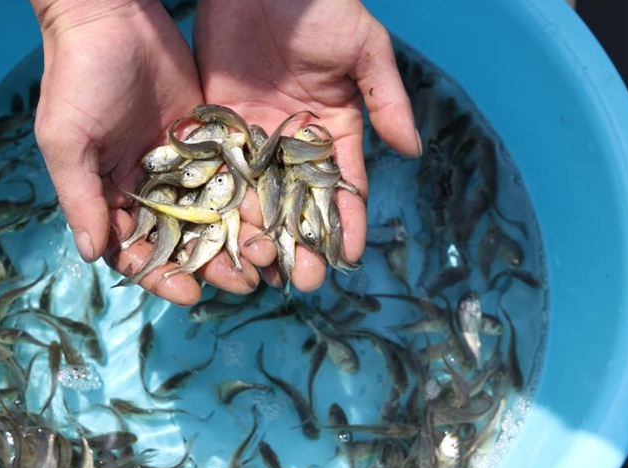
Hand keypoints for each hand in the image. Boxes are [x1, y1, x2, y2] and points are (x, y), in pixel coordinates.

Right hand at [31, 0, 265, 303]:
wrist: (113, 16)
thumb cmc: (77, 76)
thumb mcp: (67, 139)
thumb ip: (80, 196)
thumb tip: (93, 255)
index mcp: (111, 194)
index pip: (137, 249)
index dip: (160, 274)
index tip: (189, 293)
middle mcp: (149, 187)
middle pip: (184, 240)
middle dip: (212, 264)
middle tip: (244, 283)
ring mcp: (182, 165)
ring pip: (214, 214)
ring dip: (239, 239)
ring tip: (267, 257)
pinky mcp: (209, 140)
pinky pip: (232, 176)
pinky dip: (251, 199)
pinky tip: (274, 217)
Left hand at [193, 0, 420, 290]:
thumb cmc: (321, 6)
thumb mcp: (364, 48)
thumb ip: (386, 99)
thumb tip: (411, 151)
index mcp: (333, 126)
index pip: (343, 182)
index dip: (348, 219)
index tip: (349, 256)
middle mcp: (293, 139)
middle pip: (299, 200)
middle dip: (303, 241)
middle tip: (304, 281)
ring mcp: (254, 134)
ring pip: (258, 194)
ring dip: (262, 234)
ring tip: (263, 272)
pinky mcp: (217, 124)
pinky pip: (219, 169)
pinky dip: (220, 202)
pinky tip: (220, 237)